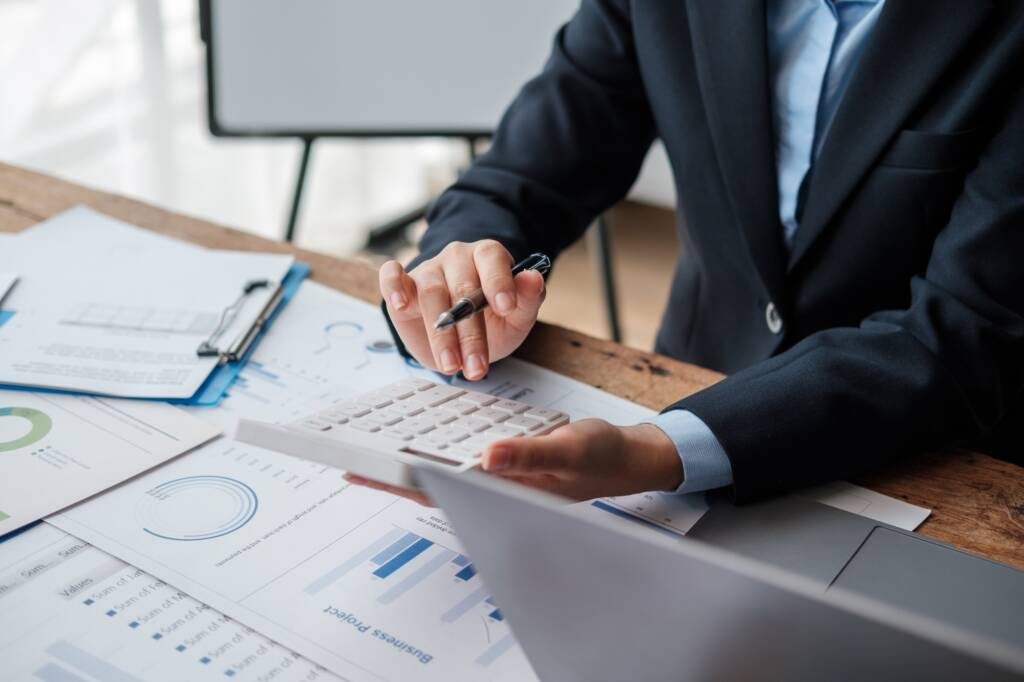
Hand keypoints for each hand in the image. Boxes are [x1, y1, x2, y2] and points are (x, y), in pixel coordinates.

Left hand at [344, 420, 683, 505]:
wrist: (627, 458)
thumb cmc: (601, 456)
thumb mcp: (569, 450)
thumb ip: (529, 456)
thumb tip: (485, 457)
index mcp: (507, 491)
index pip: (440, 490)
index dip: (399, 480)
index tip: (360, 470)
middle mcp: (498, 490)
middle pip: (434, 487)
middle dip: (393, 477)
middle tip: (350, 466)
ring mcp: (501, 480)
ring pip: (447, 476)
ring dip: (413, 467)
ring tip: (376, 456)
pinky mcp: (507, 467)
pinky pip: (465, 463)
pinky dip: (440, 454)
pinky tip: (426, 445)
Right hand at [379, 240, 544, 379]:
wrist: (464, 336)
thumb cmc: (492, 321)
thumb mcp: (517, 318)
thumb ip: (528, 299)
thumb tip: (533, 277)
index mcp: (488, 257)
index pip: (492, 257)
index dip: (498, 281)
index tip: (505, 307)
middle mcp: (457, 258)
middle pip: (462, 288)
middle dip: (471, 333)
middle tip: (477, 367)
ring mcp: (429, 269)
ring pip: (431, 293)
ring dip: (440, 334)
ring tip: (451, 365)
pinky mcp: (404, 284)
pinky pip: (391, 275)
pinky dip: (393, 285)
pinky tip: (400, 304)